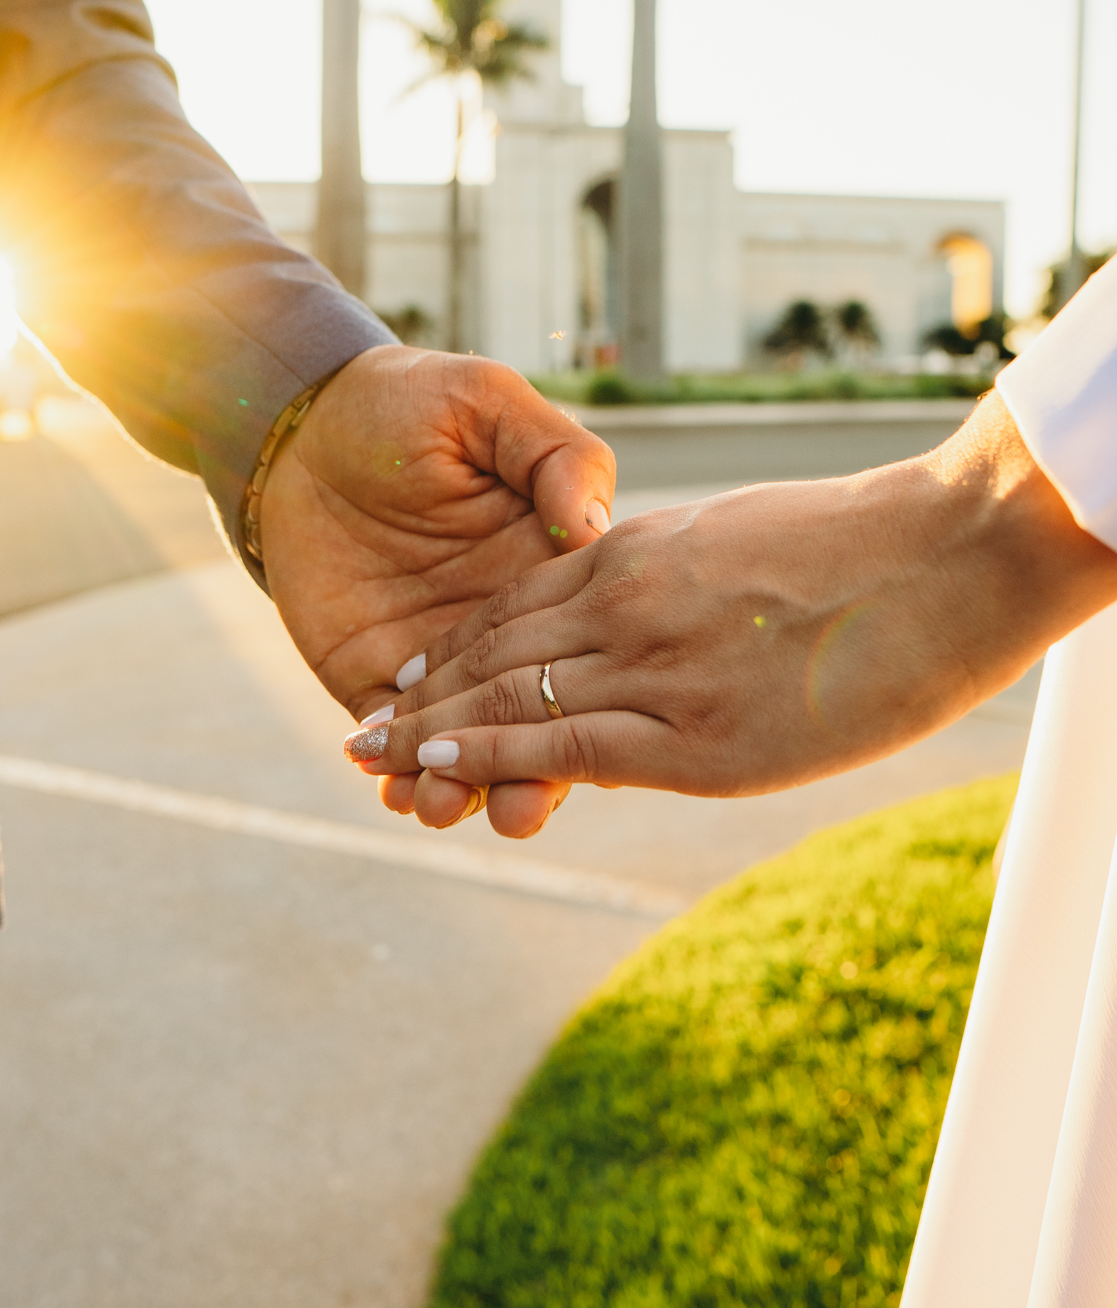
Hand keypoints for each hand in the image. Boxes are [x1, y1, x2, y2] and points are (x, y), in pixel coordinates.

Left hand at [259, 344, 613, 832]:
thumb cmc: (407, 403)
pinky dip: (395, 776)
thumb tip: (593, 523)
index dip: (584, 706)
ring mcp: (440, 661)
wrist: (300, 425)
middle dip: (524, 777)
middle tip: (511, 810)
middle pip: (531, 720)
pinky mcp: (375, 678)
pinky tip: (392, 792)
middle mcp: (504, 629)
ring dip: (459, 787)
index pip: (581, 651)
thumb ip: (553, 455)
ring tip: (437, 803)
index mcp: (548, 572)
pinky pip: (394, 740)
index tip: (575, 752)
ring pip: (465, 745)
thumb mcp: (487, 405)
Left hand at [355, 393, 1116, 835]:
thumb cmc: (866, 542)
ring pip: (510, 700)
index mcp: (640, 553)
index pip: (520, 608)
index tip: (414, 680)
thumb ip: (679, 577)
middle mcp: (627, 601)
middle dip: (424, 701)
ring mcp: (653, 660)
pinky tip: (439, 768)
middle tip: (362, 738)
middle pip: (495, 655)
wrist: (945, 546)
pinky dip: (491, 755)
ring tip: (370, 762)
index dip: (459, 650)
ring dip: (432, 737)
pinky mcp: (689, 730)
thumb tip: (659, 622)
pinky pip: (562, 741)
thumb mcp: (740, 539)